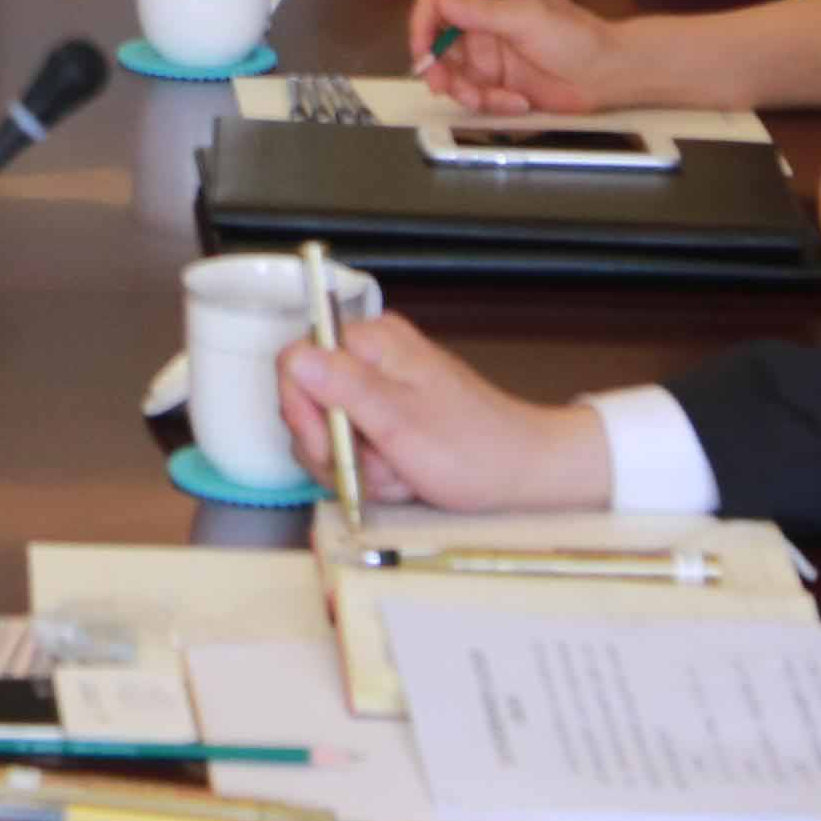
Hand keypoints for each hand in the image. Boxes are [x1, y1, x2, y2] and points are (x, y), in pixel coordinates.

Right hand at [276, 315, 614, 515]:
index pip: (296, 361)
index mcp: (374, 343)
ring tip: (401, 474)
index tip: (327, 445)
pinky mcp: (389, 416)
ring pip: (330, 433)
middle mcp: (373, 357)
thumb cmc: (474, 449)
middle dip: (336, 448)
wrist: (524, 473)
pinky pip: (355, 446)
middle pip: (308, 402)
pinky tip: (406, 477)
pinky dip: (374, 471)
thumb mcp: (401, 424)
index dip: (301, 410)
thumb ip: (344, 388)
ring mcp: (381, 387)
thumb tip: (295, 357)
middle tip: (378, 466)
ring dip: (359, 466)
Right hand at [407, 0, 629, 114]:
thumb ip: (483, 13)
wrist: (609, 74)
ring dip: (465, 91)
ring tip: (492, 100)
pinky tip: (519, 102)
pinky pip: (476, 95)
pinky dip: (492, 103)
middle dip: (437, 66)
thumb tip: (441, 4)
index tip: (422, 51)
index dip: (422, 22)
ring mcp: (488, 53)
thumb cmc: (575, 37)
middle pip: (436, 40)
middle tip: (443, 87)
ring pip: (452, 73)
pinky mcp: (497, 82)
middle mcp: (481, 21)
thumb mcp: (529, 18)